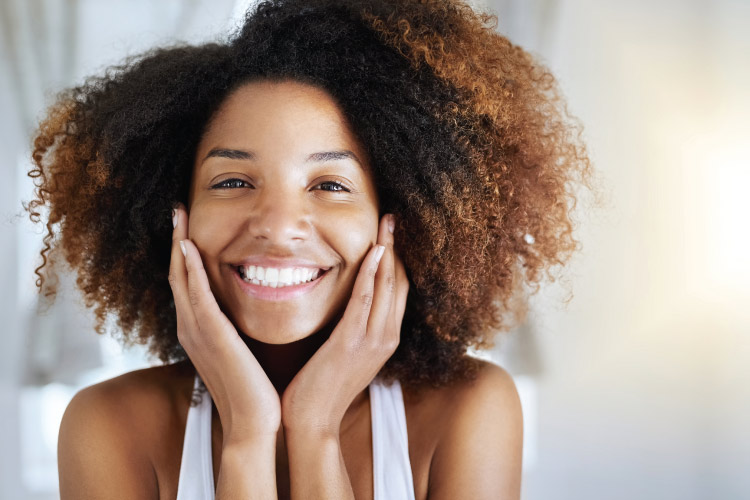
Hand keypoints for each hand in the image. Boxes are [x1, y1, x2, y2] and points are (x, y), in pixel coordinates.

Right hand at [168, 203, 280, 445]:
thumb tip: (242, 314)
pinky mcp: (211, 335)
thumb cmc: (252, 389)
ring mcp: (197, 331)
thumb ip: (234, 330)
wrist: (253, 422)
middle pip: (176, 274)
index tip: (187, 226)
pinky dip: (190, 270)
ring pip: (181, 278)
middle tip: (177, 210)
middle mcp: (191, 328)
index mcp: (198, 330)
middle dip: (175, 240)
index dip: (183, 252)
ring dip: (178, 245)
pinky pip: (197, 296)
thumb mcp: (239, 351)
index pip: (186, 282)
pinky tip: (188, 247)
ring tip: (178, 216)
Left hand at [280, 213, 409, 435]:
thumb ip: (353, 329)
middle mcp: (386, 337)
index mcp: (385, 339)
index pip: (399, 290)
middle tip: (392, 218)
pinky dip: (372, 273)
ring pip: (387, 286)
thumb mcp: (346, 354)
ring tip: (387, 223)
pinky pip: (365, 300)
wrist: (312, 422)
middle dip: (397, 247)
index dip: (398, 259)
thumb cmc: (322, 388)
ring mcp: (372, 341)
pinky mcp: (351, 343)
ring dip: (388, 251)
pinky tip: (373, 251)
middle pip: (400, 282)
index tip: (391, 233)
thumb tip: (347, 305)